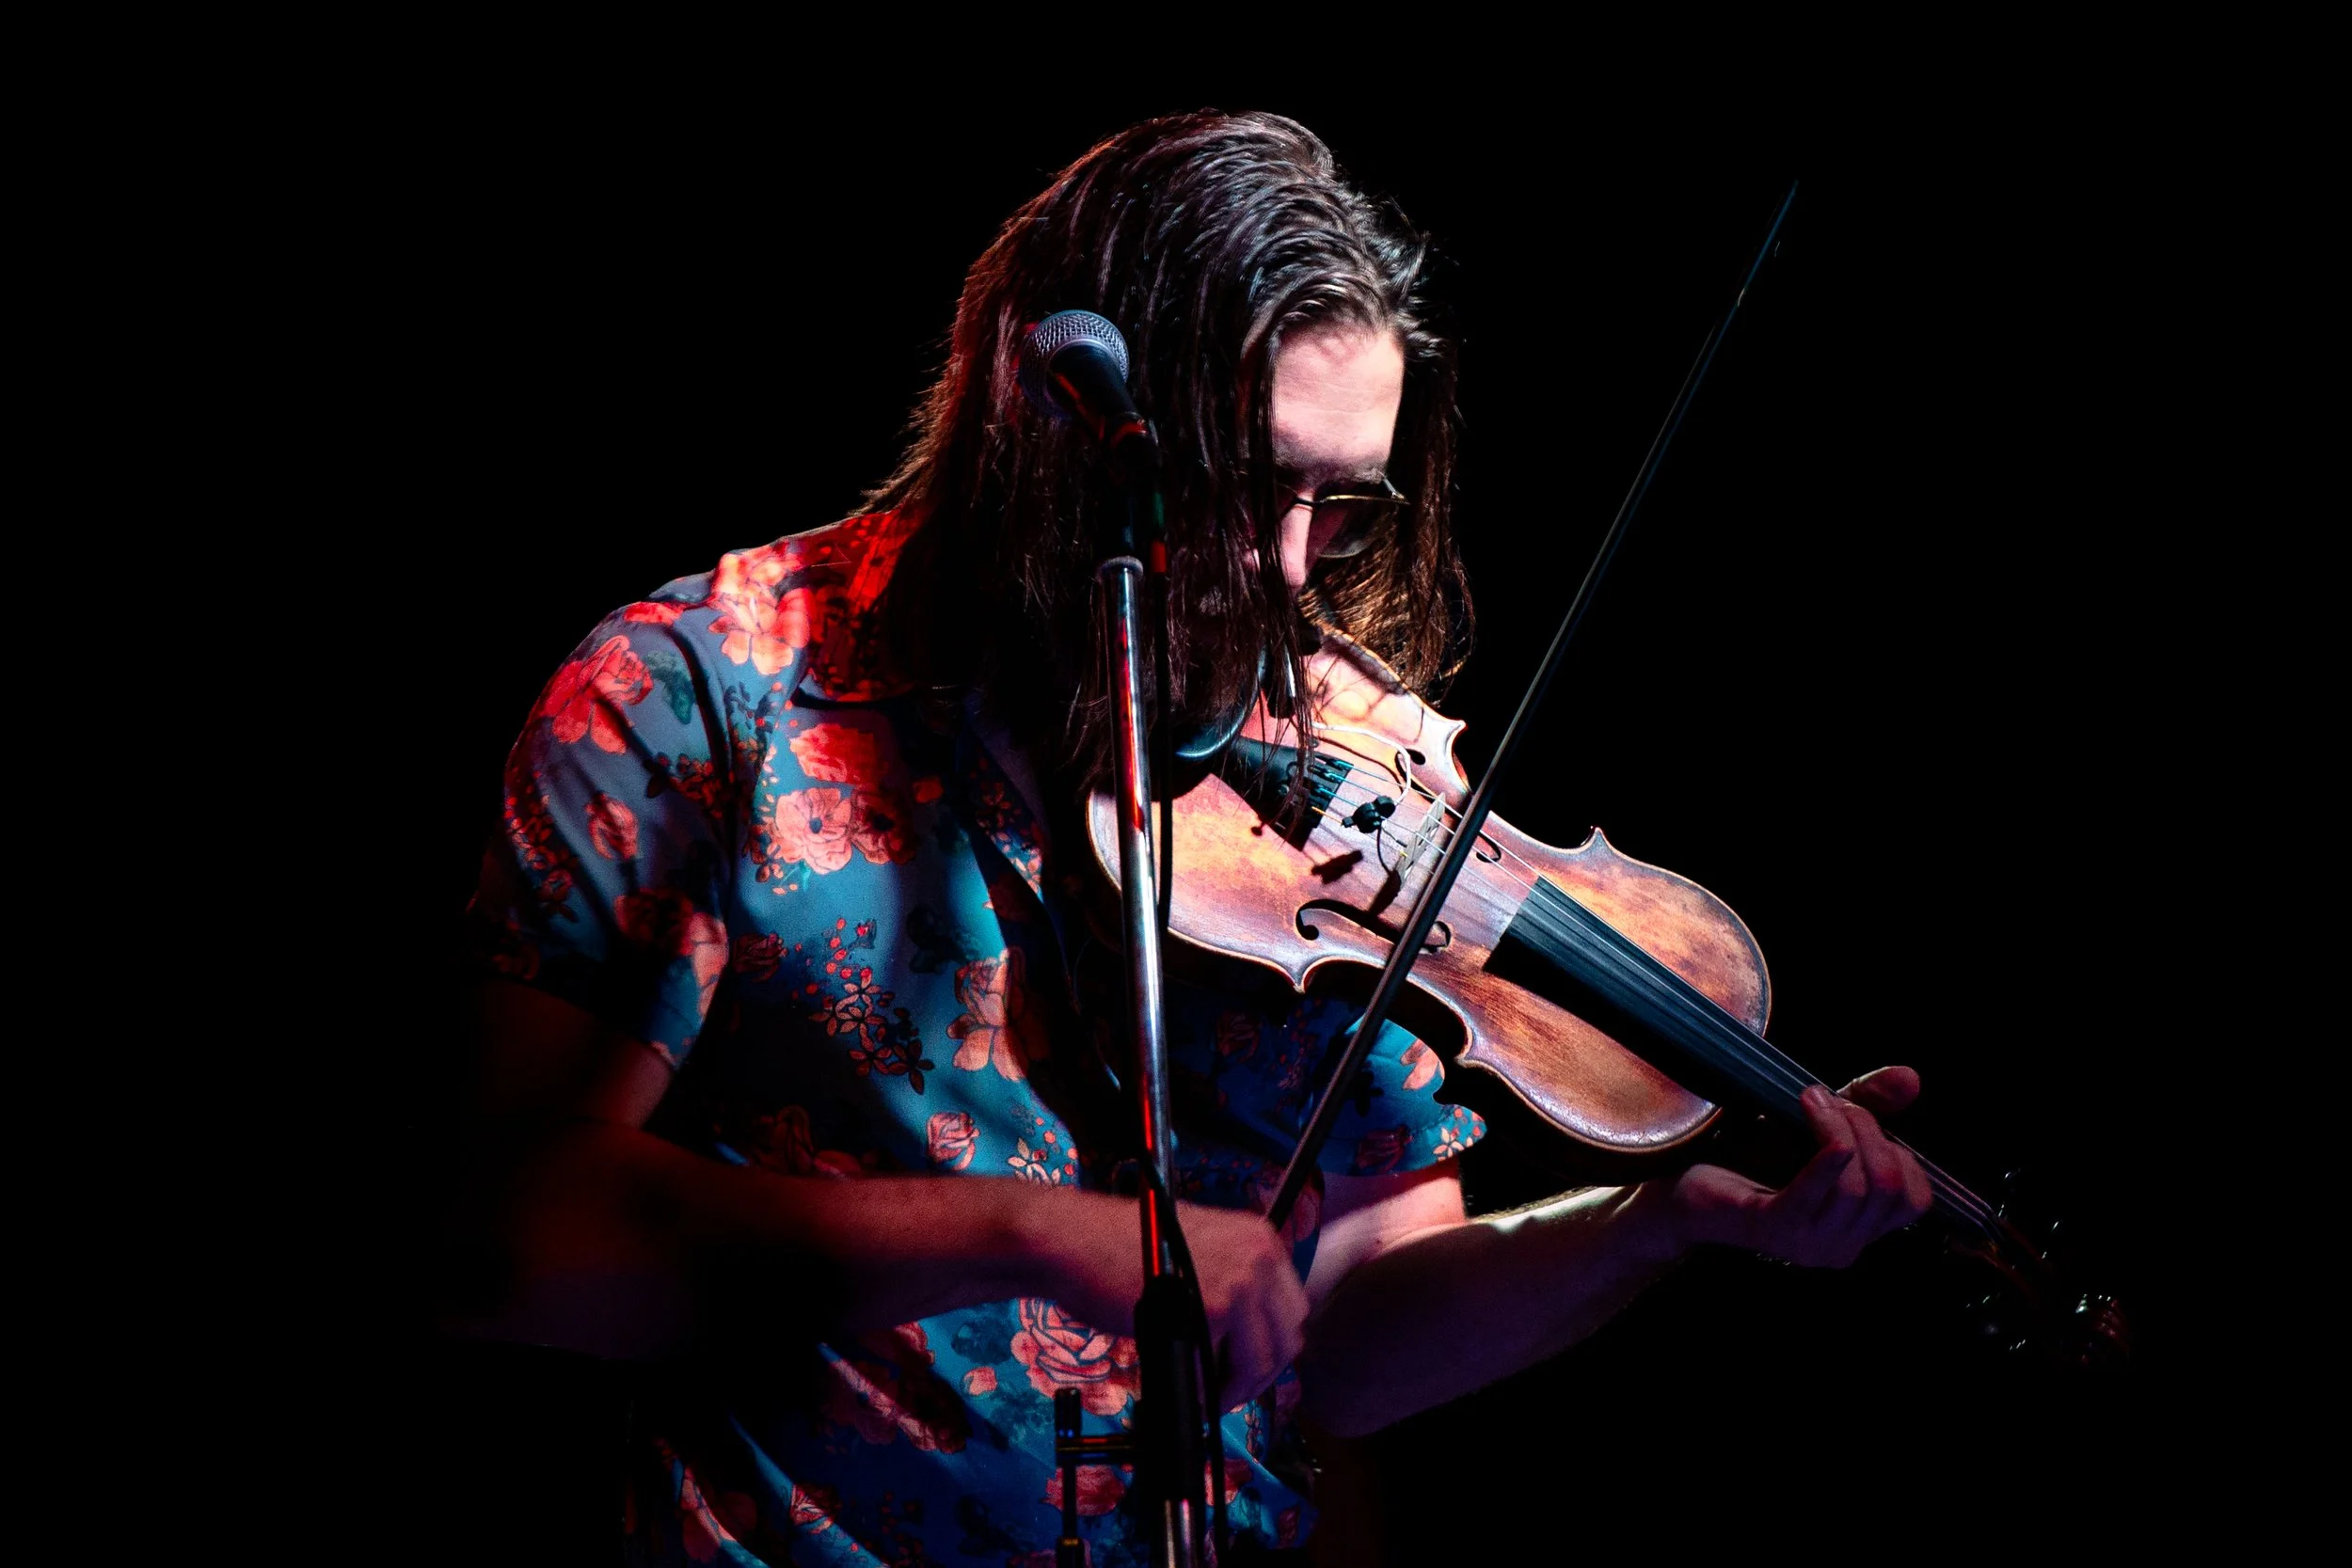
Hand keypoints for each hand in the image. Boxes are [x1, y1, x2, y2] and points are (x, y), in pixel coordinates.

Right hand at [1039, 1195, 1308, 1405]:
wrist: (1076, 1239)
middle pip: (1286, 1337)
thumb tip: (1249, 1337)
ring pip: (1261, 1360)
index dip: (1269, 1345)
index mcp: (1260, 1236)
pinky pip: (1218, 1367)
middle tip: (1227, 1388)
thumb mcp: (1196, 1253)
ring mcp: (1242, 1279)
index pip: (1291, 1308)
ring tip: (1208, 1397)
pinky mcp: (1216, 1307)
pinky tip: (1182, 1382)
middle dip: (1258, 1372)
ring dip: (1234, 1387)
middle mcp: (1260, 1253)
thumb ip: (1230, 1282)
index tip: (1246, 1366)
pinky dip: (1200, 1385)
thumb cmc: (1121, 1246)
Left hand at [1666, 1067, 1931, 1267]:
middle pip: (1891, 1186)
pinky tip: (1812, 1111)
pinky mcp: (1777, 1229)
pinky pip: (1825, 1189)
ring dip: (1843, 1127)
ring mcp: (1810, 1245)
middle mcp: (1842, 1247)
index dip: (1898, 1150)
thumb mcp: (1817, 1127)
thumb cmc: (1750, 1155)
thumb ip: (1867, 1106)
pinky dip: (1829, 1146)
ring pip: (1861, 1186)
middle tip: (1825, 1097)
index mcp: (1858, 1230)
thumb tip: (1913, 1078)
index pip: (1916, 1199)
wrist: (1680, 1179)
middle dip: (1868, 1128)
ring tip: (1810, 1098)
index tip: (1854, 1114)